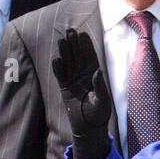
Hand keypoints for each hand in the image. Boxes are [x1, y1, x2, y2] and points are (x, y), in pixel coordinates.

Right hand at [52, 29, 112, 158]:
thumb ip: (100, 86)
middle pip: (77, 56)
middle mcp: (83, 75)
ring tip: (62, 41)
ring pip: (68, 62)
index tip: (82, 34)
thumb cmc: (99, 114)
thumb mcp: (102, 100)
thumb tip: (97, 71)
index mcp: (94, 75)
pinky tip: (56, 60)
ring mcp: (73, 80)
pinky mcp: (64, 88)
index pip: (90, 57)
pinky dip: (58, 68)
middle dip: (74, 44)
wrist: (88, 127)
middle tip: (69, 31)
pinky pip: (60, 76)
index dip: (86, 46)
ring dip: (65, 52)